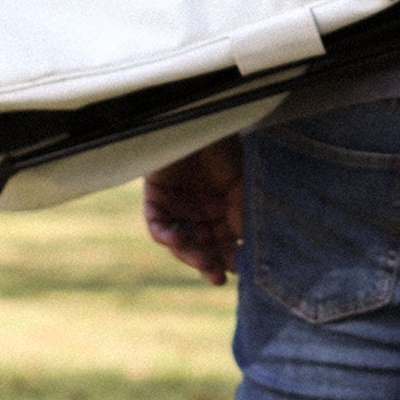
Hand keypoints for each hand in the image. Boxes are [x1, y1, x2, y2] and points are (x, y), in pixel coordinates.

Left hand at [143, 136, 246, 284]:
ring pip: (181, 243)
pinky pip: (158, 227)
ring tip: (202, 261)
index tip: (240, 271)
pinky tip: (179, 239)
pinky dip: (167, 236)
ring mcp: (177, 210)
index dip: (231, 259)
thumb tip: (243, 244)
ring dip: (189, 254)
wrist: (196, 123)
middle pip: (202, 248)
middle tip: (217, 277)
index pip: (225, 244)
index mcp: (222, 213)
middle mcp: (199, 215)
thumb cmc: (224, 149)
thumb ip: (241, 211)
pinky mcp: (155, 201)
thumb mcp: (241, 182)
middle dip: (209, 263)